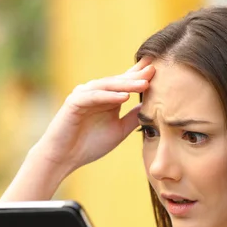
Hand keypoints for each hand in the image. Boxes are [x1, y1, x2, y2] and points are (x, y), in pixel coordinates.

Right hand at [32, 58, 154, 174]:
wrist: (64, 158)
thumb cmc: (89, 145)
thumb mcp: (119, 130)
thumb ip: (134, 117)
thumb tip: (154, 107)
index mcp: (107, 98)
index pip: (126, 83)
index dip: (142, 76)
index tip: (162, 70)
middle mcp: (95, 92)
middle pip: (119, 81)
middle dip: (137, 76)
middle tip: (156, 69)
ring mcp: (84, 95)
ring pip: (108, 86)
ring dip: (126, 84)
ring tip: (144, 83)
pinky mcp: (74, 102)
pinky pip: (93, 96)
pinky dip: (108, 96)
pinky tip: (123, 96)